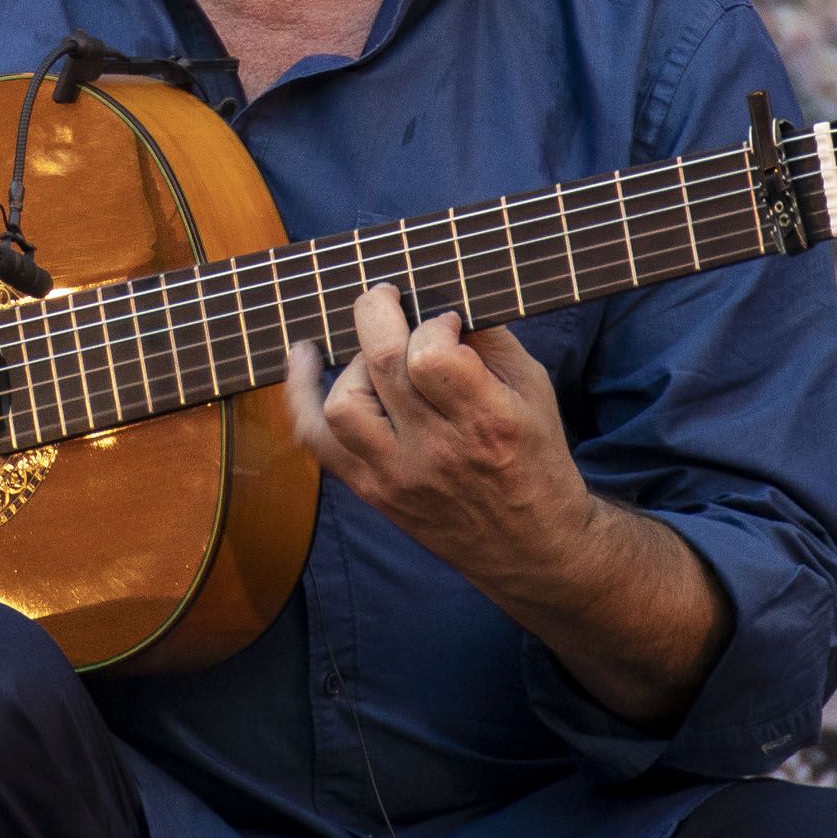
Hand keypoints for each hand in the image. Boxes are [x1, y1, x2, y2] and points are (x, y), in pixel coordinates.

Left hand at [286, 284, 587, 567]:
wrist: (531, 546)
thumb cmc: (534, 456)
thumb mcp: (533, 389)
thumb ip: (489, 338)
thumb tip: (439, 291)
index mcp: (486, 421)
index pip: (432, 356)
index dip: (432, 322)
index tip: (445, 320)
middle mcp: (435, 451)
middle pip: (380, 364)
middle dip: (377, 311)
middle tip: (389, 297)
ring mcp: (396, 476)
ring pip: (342, 403)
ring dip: (353, 362)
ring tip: (378, 353)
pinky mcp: (371, 491)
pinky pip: (315, 439)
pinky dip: (301, 393)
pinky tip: (305, 356)